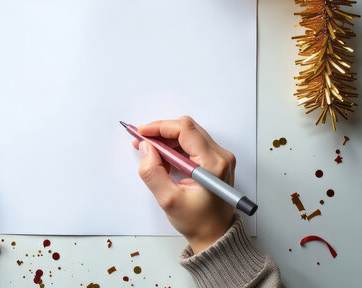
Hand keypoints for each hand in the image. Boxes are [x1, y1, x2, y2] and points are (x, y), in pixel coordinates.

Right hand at [133, 116, 235, 253]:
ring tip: (151, 155)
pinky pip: (192, 144)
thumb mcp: (169, 200)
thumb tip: (145, 148)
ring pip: (188, 134)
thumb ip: (153, 172)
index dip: (160, 127)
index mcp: (212, 164)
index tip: (142, 132)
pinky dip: (175, 148)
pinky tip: (164, 161)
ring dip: (167, 140)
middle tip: (142, 142)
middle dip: (161, 132)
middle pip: (186, 128)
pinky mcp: (216, 160)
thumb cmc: (198, 222)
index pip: (184, 130)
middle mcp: (220, 156)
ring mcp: (220, 157)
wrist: (215, 235)